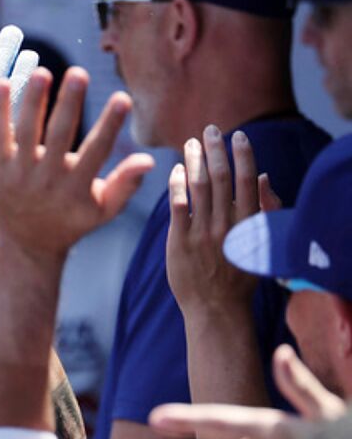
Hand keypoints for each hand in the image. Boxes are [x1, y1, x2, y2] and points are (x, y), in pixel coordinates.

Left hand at [0, 67, 155, 260]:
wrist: (25, 245)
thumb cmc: (70, 223)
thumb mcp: (102, 211)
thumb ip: (125, 185)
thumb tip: (148, 160)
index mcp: (76, 188)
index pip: (96, 151)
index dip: (110, 125)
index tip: (122, 97)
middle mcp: (47, 179)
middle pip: (59, 136)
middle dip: (69, 105)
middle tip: (79, 72)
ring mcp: (20, 174)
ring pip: (26, 132)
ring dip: (33, 101)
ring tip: (42, 71)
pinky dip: (0, 110)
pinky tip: (2, 82)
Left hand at [166, 127, 282, 316]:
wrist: (216, 308)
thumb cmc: (240, 275)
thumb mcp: (261, 243)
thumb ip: (263, 210)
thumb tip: (264, 176)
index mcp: (249, 224)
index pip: (248, 181)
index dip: (243, 155)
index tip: (238, 137)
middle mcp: (226, 225)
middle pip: (221, 178)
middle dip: (215, 150)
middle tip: (210, 130)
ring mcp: (202, 233)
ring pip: (198, 187)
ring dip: (194, 160)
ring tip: (191, 143)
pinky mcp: (180, 242)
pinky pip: (177, 206)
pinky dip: (176, 185)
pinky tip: (175, 170)